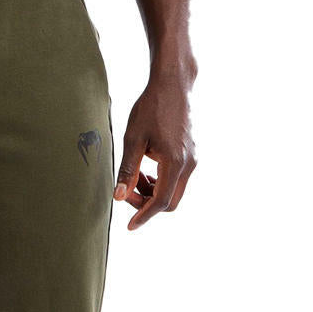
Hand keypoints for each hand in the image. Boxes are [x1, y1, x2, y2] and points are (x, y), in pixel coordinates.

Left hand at [114, 74, 195, 230]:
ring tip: (134, 178)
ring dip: (153, 193)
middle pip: (170, 202)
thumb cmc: (151, 108)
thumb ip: (127, 170)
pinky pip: (177, 180)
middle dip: (147, 205)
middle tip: (127, 193)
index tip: (130, 226)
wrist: (173, 85)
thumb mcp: (133, 139)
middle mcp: (189, 164)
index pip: (160, 202)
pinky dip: (160, 183)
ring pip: (173, 192)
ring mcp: (193, 160)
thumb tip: (119, 197)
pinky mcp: (192, 155)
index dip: (144, 216)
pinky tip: (145, 171)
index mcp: (175, 162)